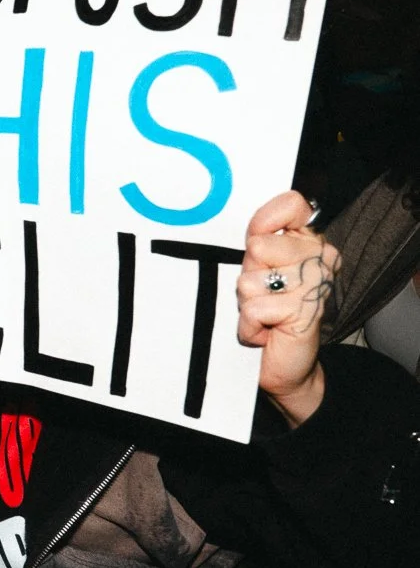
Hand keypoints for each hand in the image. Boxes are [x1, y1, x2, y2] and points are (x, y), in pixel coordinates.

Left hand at [237, 191, 336, 427]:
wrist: (283, 363)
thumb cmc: (266, 313)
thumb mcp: (257, 269)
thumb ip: (259, 240)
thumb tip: (255, 227)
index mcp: (309, 242)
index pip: (291, 205)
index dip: (263, 225)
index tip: (259, 251)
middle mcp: (320, 258)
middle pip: (259, 245)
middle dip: (248, 274)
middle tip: (262, 294)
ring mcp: (315, 284)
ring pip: (250, 279)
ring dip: (246, 303)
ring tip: (264, 313)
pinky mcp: (305, 311)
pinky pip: (254, 308)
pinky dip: (249, 326)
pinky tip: (266, 333)